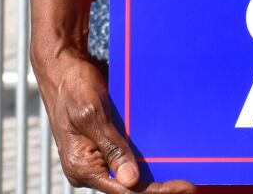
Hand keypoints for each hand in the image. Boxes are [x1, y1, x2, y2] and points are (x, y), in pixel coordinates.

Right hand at [33, 43, 194, 192]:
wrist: (63, 70)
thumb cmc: (73, 88)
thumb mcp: (93, 116)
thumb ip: (112, 148)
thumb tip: (131, 180)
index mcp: (81, 166)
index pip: (123, 189)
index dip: (154, 191)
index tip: (183, 187)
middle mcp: (88, 167)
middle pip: (127, 186)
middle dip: (158, 186)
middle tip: (189, 186)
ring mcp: (95, 157)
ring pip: (128, 174)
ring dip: (153, 175)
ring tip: (182, 175)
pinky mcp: (102, 146)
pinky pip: (126, 158)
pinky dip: (145, 161)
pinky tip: (167, 158)